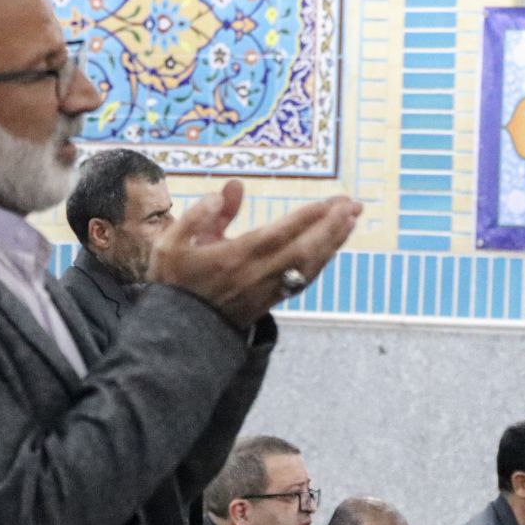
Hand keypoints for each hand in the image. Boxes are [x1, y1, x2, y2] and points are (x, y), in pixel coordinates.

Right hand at [149, 180, 360, 328]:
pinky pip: (303, 279)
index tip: (328, 203)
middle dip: (331, 227)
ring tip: (352, 219)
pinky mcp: (271, 301)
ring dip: (334, 242)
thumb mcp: (171, 245)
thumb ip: (198, 216)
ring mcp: (267, 290)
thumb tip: (229, 191)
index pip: (277, 236)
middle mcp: (256, 276)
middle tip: (353, 205)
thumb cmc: (174, 284)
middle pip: (302, 250)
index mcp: (233, 259)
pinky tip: (332, 246)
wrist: (178, 333)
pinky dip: (322, 260)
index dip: (304, 220)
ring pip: (308, 266)